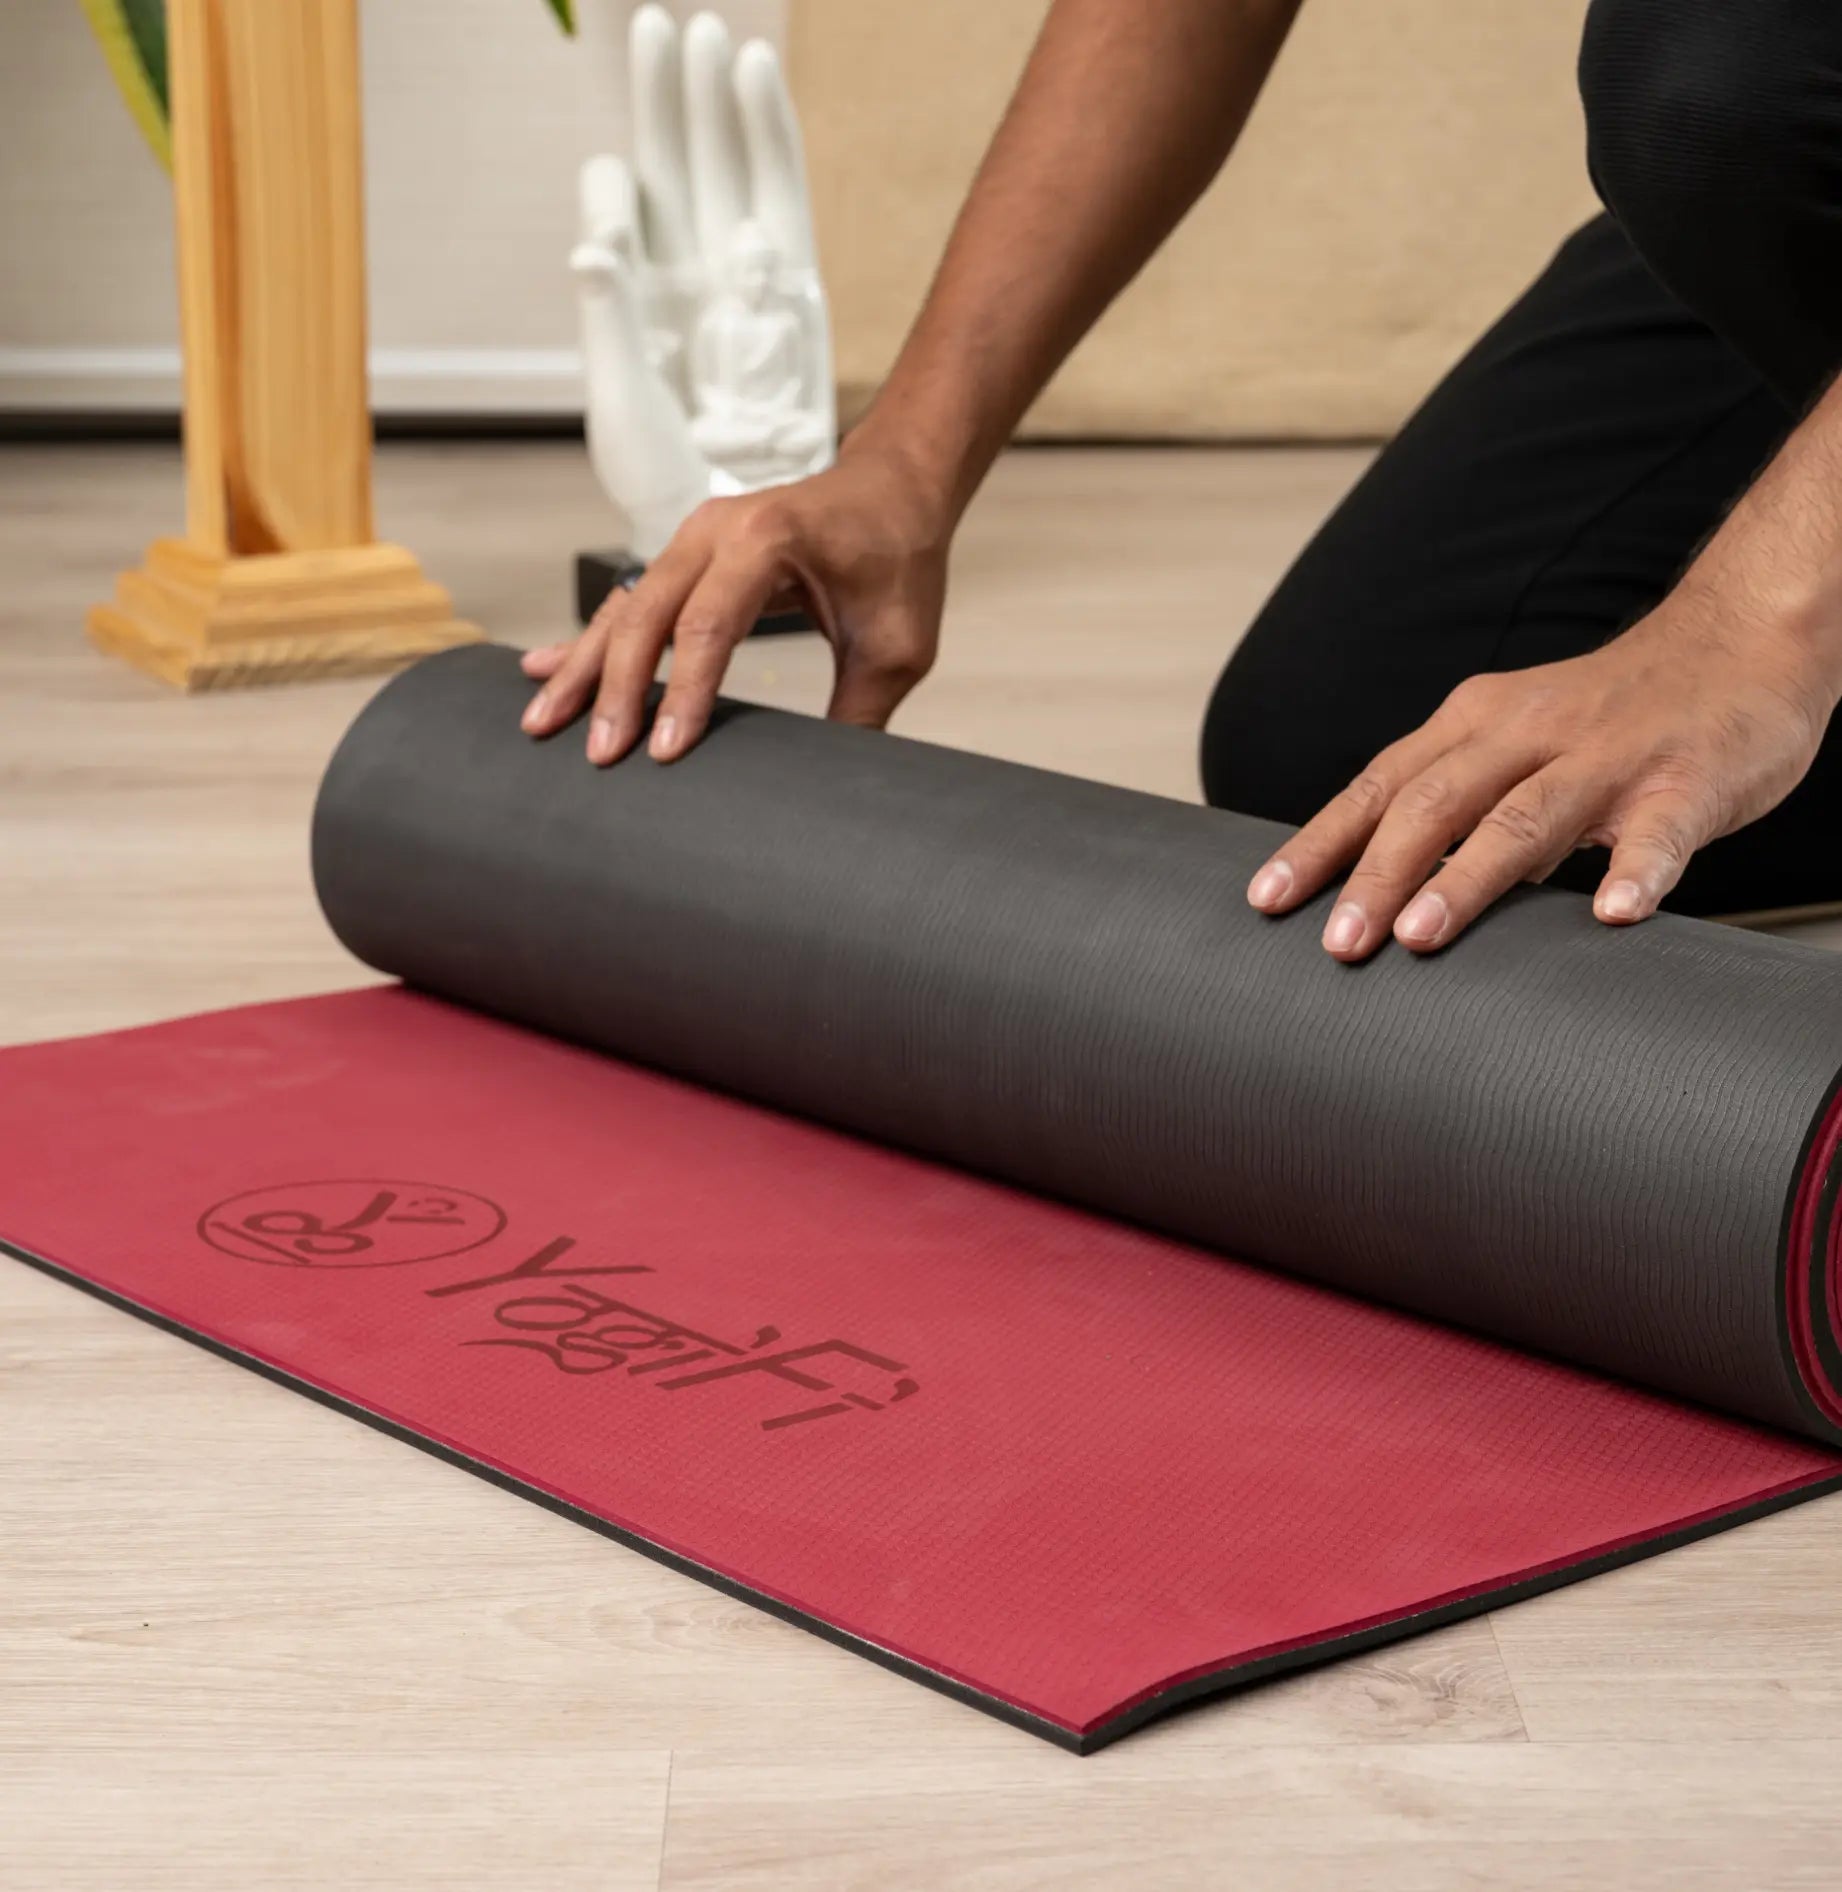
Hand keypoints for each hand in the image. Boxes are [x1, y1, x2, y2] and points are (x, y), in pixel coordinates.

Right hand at [520, 441, 950, 763]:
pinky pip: (629, 600)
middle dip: (616, 689)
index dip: (683, 693)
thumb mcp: (896, 645)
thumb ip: (861, 713)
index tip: (664, 752)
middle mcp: (716, 530)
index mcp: (766, 541)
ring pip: (625, 608)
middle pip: (646, 615)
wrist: (892, 490)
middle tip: (598, 755)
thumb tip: (830, 788)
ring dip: (585, 667)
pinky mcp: (684, 554)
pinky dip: (592, 640)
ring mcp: (693, 538)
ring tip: (542, 722)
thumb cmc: (898, 559)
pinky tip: (543, 669)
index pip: (708, 626)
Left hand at [575, 5, 833, 555]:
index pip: (624, 213)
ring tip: (706, 34)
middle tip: (659, 26)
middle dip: (667, 99)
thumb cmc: (669, 483)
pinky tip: (754, 76)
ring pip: (725, 168)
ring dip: (713, 104)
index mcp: (640, 305)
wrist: (736, 533)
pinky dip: (767, 134)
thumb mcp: (623, 404)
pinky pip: (779, 194)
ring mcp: (741, 276)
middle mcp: (688, 278)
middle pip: (677, 168)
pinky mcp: (791, 287)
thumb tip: (595, 239)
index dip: (615, 183)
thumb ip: (609, 318)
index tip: (615, 176)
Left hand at [1245, 604, 1838, 958]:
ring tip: (1421, 935)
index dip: (1321, 843)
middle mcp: (1530, 732)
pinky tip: (1614, 914)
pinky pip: (1658, 830)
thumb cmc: (1612, 713)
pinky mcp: (1687, 780)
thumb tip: (1382, 889)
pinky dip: (1637, 871)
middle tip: (1338, 943)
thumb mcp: (1515, 742)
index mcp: (1475, 723)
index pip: (1380, 786)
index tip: (1268, 900)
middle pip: (1434, 803)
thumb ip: (1457, 807)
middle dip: (1377, 874)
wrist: (1742, 642)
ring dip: (1467, 877)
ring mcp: (1608, 756)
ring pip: (1525, 817)